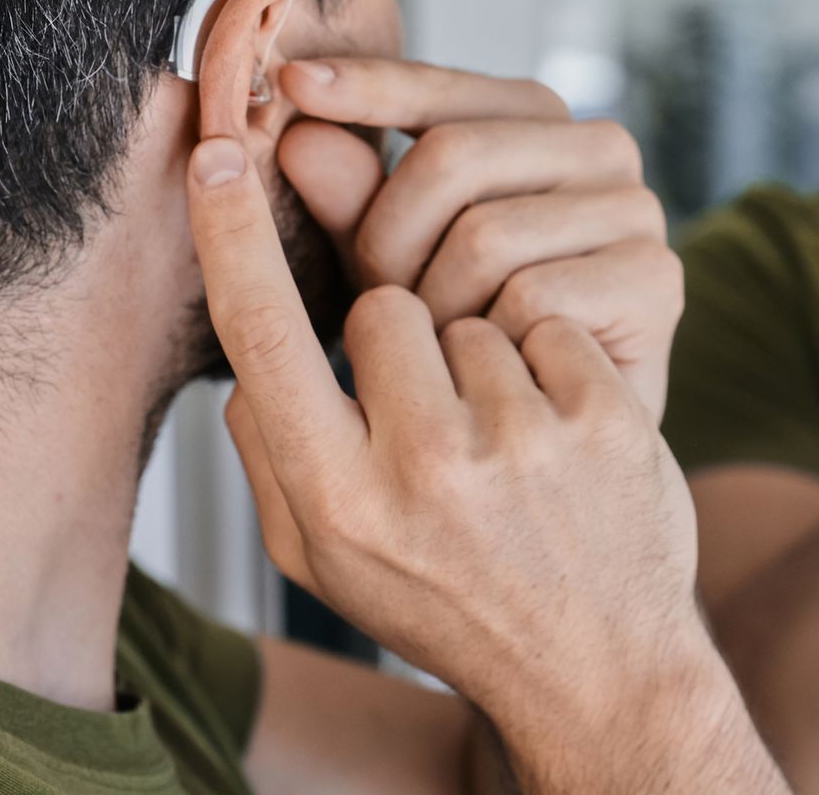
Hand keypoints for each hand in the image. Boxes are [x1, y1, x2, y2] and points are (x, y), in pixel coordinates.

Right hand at [184, 135, 711, 736]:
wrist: (600, 668)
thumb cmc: (447, 603)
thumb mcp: (329, 559)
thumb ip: (271, 455)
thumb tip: (246, 358)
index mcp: (334, 499)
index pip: (261, 338)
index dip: (230, 235)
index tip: (217, 149)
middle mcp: (421, 468)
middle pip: (378, 306)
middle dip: (402, 342)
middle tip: (437, 421)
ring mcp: (520, 440)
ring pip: (467, 312)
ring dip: (481, 359)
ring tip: (506, 445)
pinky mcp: (601, 416)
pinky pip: (546, 321)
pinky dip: (551, 363)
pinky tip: (562, 437)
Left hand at [273, 59, 680, 418]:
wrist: (558, 464)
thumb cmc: (465, 346)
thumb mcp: (391, 265)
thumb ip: (351, 199)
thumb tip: (297, 131)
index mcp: (539, 122)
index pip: (441, 88)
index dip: (365, 88)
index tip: (289, 83)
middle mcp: (602, 148)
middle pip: (453, 157)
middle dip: (387, 237)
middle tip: (373, 307)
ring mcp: (638, 210)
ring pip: (484, 235)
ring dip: (433, 307)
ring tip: (433, 354)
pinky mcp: (656, 278)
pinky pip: (531, 297)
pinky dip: (489, 344)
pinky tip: (490, 375)